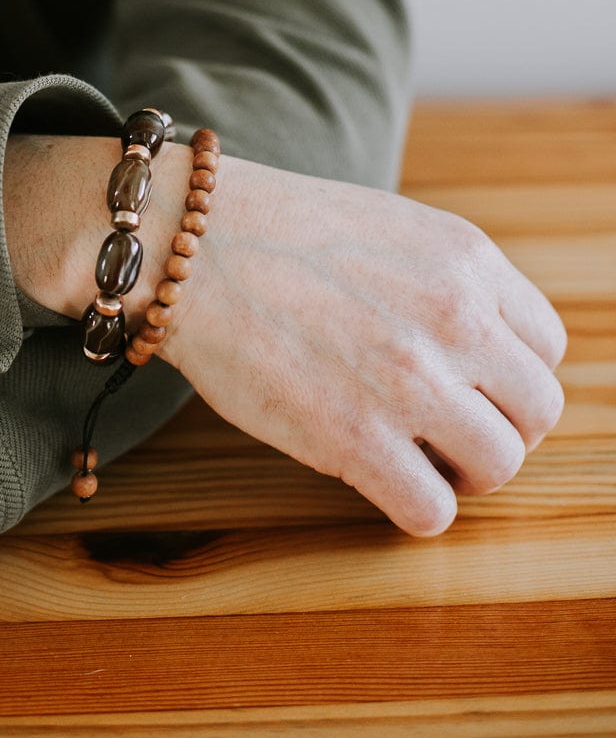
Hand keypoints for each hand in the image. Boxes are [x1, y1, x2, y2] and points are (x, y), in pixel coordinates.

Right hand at [160, 153, 566, 534]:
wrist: (192, 244)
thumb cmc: (279, 233)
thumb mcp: (394, 227)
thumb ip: (450, 282)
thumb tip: (485, 351)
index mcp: (467, 259)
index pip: (545, 346)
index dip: (508, 375)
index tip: (470, 384)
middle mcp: (455, 317)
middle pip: (537, 411)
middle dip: (498, 428)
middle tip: (447, 428)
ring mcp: (410, 380)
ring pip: (499, 466)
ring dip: (464, 473)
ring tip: (416, 456)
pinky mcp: (357, 439)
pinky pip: (433, 510)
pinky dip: (416, 507)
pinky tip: (381, 478)